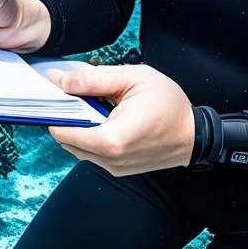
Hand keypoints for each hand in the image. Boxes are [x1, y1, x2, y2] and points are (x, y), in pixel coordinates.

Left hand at [45, 63, 194, 176]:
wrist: (193, 134)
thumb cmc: (169, 104)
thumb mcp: (132, 78)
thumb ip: (92, 80)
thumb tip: (59, 80)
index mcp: (113, 138)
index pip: (64, 130)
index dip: (55, 111)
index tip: (53, 94)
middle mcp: (110, 159)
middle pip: (66, 139)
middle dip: (65, 117)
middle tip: (72, 96)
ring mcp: (114, 168)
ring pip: (76, 148)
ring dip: (77, 127)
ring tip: (91, 106)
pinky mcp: (117, 169)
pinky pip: (91, 153)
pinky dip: (89, 136)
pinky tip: (101, 118)